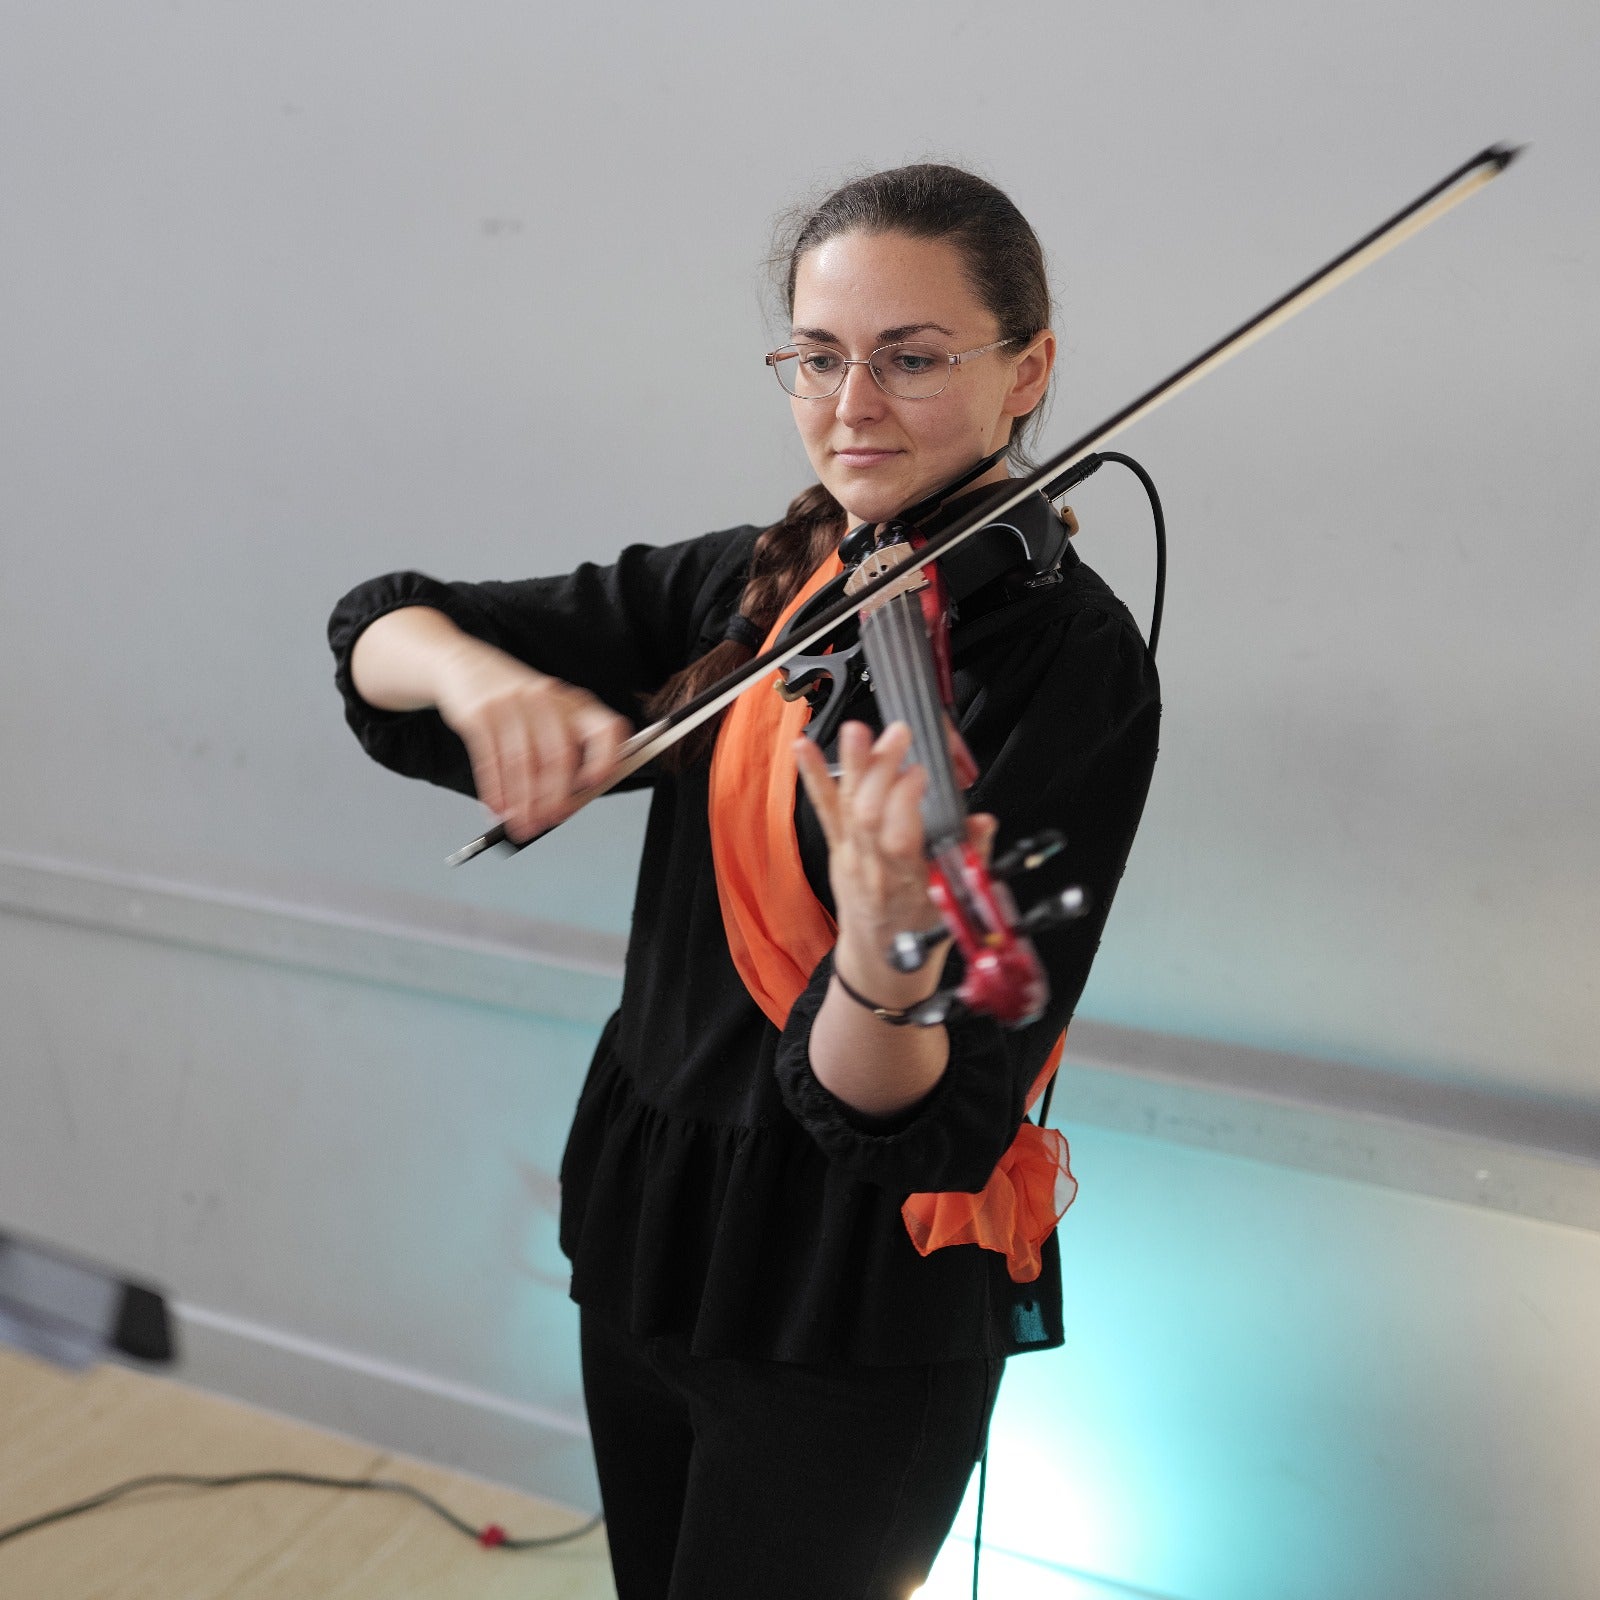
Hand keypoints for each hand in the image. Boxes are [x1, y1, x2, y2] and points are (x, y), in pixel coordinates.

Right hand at [434, 640, 630, 839]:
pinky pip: (491, 761)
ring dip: (521, 802)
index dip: (604, 759)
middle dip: (552, 798)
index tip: (594, 785)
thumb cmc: (515, 701)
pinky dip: (494, 791)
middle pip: (559, 756)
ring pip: (522, 764)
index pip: (604, 730)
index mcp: (573, 704)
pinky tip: (497, 807)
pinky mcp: (482, 714)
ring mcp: (513, 705)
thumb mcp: (547, 713)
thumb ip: (564, 749)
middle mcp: (547, 701)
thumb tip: (568, 801)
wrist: (465, 666)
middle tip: (545, 822)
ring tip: (520, 823)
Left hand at [794, 720, 995, 995]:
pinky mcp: (838, 848)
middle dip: (882, 769)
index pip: (899, 837)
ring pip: (848, 806)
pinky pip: (825, 809)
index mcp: (907, 882)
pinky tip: (804, 748)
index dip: (907, 800)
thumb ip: (971, 858)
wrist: (879, 960)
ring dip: (852, 764)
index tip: (923, 770)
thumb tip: (984, 822)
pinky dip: (814, 776)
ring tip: (857, 729)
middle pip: (869, 813)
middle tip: (899, 735)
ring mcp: (851, 856)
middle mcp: (874, 867)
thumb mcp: (956, 902)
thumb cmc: (919, 929)